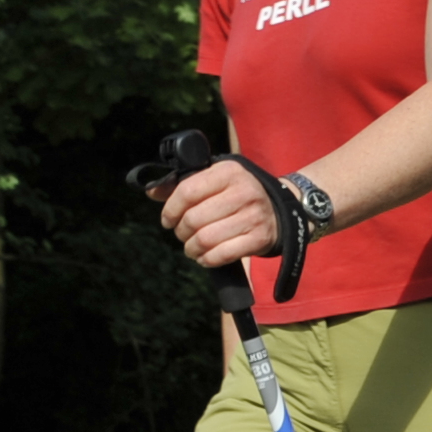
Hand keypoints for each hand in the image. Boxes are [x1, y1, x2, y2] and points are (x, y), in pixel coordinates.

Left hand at [161, 159, 287, 272]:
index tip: (168, 219)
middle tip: (183, 234)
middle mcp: (243, 191)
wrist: (280, 211)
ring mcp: (253, 216)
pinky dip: (207, 260)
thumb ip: (183, 184)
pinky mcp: (259, 238)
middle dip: (181, 232)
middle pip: (194, 219)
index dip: (170, 209)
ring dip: (192, 248)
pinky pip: (221, 255)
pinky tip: (205, 256)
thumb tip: (152, 191)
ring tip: (192, 248)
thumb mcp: (215, 180)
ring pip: (205, 239)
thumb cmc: (237, 195)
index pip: (187, 191)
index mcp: (229, 171)